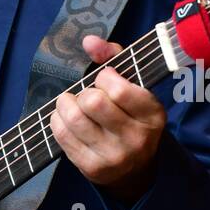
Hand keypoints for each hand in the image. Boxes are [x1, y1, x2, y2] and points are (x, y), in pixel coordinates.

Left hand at [50, 34, 166, 203]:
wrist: (135, 169)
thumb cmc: (130, 117)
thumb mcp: (133, 86)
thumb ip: (113, 57)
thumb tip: (89, 41)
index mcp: (152, 114)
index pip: (119, 89)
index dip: (103, 78)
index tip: (103, 80)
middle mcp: (136, 138)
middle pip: (93, 103)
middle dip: (82, 93)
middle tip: (85, 95)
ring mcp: (114, 156)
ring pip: (74, 119)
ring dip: (65, 105)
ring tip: (70, 104)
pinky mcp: (92, 169)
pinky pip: (62, 136)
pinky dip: (57, 121)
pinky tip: (64, 119)